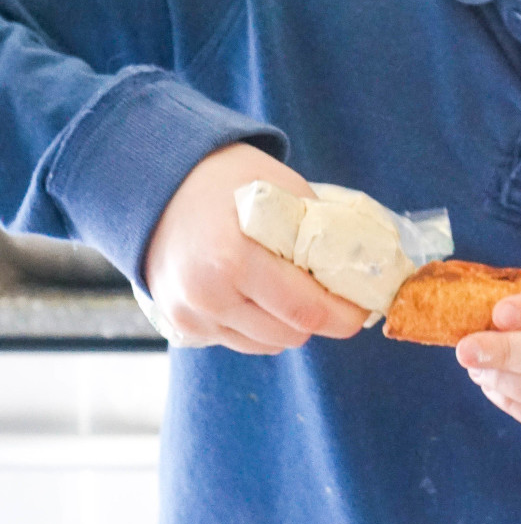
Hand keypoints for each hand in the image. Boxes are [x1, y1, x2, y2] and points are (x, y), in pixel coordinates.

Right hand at [144, 143, 367, 352]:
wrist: (154, 182)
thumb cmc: (224, 180)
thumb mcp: (281, 190)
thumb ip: (320, 234)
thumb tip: (360, 274)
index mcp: (234, 259)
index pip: (306, 311)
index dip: (343, 316)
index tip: (363, 308)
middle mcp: (209, 296)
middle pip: (291, 334)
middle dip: (318, 317)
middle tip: (327, 292)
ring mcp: (193, 315)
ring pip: (268, 344)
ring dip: (287, 323)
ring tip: (284, 287)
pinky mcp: (184, 326)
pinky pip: (241, 341)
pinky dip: (259, 324)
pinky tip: (253, 292)